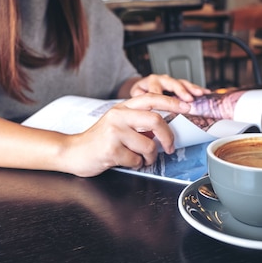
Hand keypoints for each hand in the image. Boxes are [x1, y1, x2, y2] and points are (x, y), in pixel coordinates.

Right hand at [61, 93, 191, 176]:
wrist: (74, 152)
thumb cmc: (99, 140)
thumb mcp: (118, 123)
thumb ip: (138, 122)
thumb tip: (165, 126)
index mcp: (122, 107)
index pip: (151, 98)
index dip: (171, 102)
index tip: (187, 106)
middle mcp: (118, 116)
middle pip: (155, 121)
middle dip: (168, 137)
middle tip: (169, 148)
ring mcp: (114, 132)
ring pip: (148, 145)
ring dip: (149, 157)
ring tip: (140, 158)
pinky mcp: (111, 150)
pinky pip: (136, 160)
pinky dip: (136, 164)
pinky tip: (125, 161)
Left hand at [121, 74, 209, 101]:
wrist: (141, 90)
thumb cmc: (140, 96)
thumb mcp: (136, 100)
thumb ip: (139, 104)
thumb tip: (146, 114)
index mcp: (149, 83)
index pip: (155, 90)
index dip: (162, 98)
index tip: (168, 107)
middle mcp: (161, 79)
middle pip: (171, 84)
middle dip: (181, 91)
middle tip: (188, 100)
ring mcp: (171, 81)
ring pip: (182, 83)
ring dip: (192, 89)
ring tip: (200, 94)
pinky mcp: (179, 84)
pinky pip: (189, 85)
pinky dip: (197, 89)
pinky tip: (206, 93)